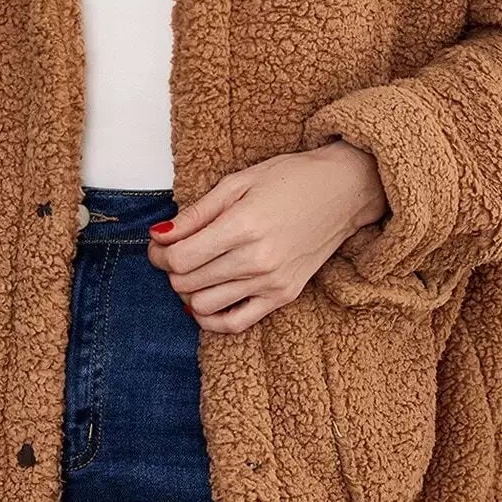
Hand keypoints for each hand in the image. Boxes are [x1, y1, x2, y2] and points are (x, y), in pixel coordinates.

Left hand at [146, 140, 387, 333]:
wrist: (343, 191)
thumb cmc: (290, 179)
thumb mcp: (237, 182)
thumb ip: (196, 213)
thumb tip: (160, 235)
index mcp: (243, 226)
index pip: (180, 258)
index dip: (158, 253)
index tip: (159, 243)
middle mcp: (256, 260)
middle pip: (187, 283)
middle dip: (170, 269)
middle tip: (174, 252)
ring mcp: (271, 282)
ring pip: (203, 305)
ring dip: (188, 291)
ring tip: (195, 270)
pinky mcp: (283, 296)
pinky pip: (235, 323)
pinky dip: (211, 318)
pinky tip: (207, 299)